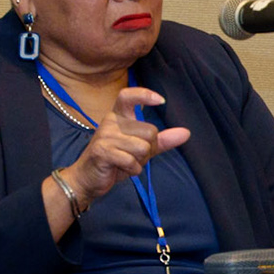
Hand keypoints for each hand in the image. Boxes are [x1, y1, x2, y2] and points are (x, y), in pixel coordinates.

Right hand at [43, 87, 189, 237]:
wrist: (87, 179)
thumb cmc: (115, 161)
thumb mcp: (140, 149)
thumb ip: (161, 140)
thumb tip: (186, 133)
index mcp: (118, 116)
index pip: (128, 96)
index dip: (144, 95)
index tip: (161, 101)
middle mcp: (110, 122)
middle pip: (150, 132)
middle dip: (148, 149)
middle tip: (132, 156)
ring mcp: (105, 136)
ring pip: (143, 147)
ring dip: (140, 161)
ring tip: (125, 162)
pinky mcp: (102, 151)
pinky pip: (132, 160)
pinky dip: (132, 170)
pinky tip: (121, 169)